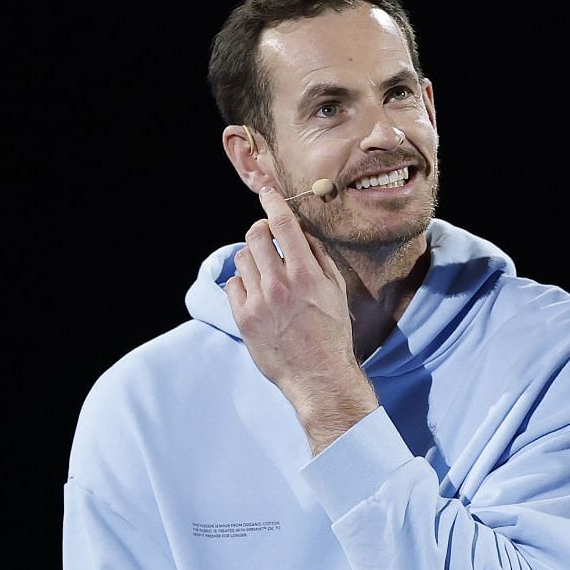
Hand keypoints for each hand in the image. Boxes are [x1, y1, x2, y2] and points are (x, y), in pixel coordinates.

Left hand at [224, 187, 376, 447]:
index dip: (273, 203)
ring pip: (242, 259)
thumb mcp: (337, 292)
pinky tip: (257, 294)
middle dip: (259, 229)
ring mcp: (258, 301)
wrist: (318, 375)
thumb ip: (319, 258)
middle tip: (266, 236)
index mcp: (306, 274)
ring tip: (265, 272)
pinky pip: (233, 285)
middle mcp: (279, 284)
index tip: (267, 194)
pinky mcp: (243, 318)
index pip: (283, 225)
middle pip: (255, 236)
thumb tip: (301, 232)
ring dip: (252, 258)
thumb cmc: (332, 334)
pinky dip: (243, 283)